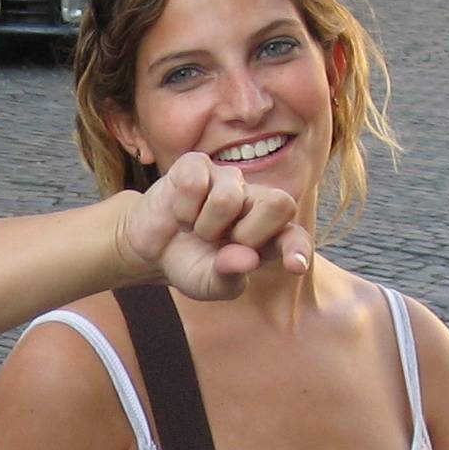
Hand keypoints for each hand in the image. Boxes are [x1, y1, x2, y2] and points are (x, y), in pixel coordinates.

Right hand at [111, 153, 308, 300]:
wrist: (150, 250)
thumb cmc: (189, 264)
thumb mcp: (207, 284)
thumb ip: (229, 277)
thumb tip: (248, 259)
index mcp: (268, 235)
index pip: (294, 237)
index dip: (297, 249)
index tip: (294, 266)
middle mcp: (255, 202)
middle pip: (279, 203)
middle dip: (249, 232)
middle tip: (225, 244)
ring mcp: (229, 180)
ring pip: (228, 198)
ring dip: (205, 226)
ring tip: (196, 231)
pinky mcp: (199, 165)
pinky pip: (196, 184)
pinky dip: (183, 208)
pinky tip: (181, 212)